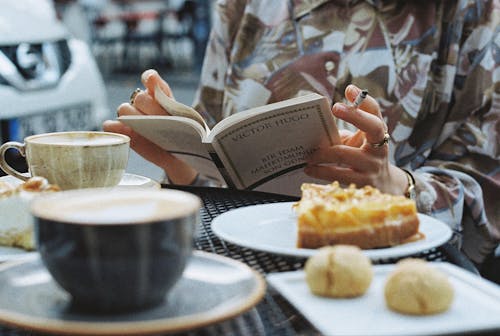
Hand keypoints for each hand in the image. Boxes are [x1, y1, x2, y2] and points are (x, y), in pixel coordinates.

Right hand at [102, 69, 197, 184]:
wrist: (183, 156)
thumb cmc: (188, 137)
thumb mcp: (191, 124)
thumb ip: (181, 115)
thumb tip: (174, 114)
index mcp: (162, 96)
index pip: (152, 79)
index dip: (150, 79)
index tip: (151, 82)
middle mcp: (146, 104)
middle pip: (139, 98)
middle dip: (149, 108)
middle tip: (161, 121)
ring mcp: (133, 118)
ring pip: (124, 109)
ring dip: (134, 118)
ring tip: (146, 129)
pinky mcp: (124, 132)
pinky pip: (110, 125)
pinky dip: (115, 128)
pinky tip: (126, 132)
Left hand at [305, 84, 407, 195]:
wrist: (382, 186)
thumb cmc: (363, 156)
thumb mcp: (360, 139)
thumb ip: (348, 127)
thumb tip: (320, 115)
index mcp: (378, 133)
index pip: (376, 112)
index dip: (364, 100)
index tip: (349, 89)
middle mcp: (380, 148)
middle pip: (373, 127)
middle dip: (353, 115)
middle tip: (335, 108)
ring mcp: (373, 166)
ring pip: (345, 155)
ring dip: (323, 153)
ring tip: (308, 155)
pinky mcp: (364, 184)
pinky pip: (339, 176)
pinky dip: (321, 172)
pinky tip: (309, 169)